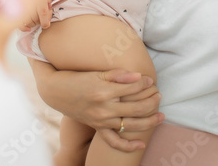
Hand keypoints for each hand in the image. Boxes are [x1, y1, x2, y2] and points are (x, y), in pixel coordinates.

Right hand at [30, 62, 163, 151]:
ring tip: (161, 116)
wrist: (56, 92)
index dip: (144, 83)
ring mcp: (101, 121)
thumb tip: (139, 77)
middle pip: (136, 107)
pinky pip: (114, 141)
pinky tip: (141, 144)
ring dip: (149, 121)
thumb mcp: (96, 72)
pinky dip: (128, 146)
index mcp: (104, 91)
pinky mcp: (97, 128)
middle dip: (151, 101)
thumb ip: (118, 75)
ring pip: (131, 125)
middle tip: (159, 95)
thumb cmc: (76, 78)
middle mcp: (104, 108)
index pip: (132, 88)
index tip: (150, 81)